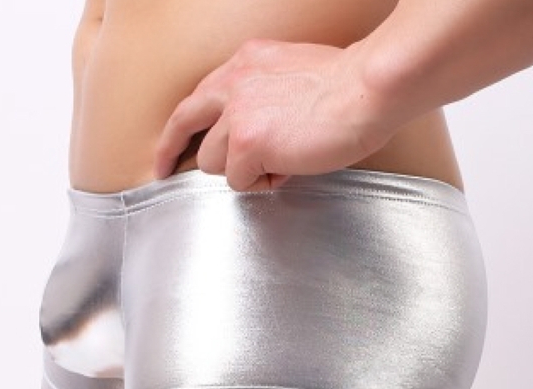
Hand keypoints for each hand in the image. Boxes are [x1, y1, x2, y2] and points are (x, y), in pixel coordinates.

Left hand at [152, 38, 395, 191]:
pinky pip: (239, 181)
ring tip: (277, 163)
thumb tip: (260, 129)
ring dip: (240, 170)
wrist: (368, 89)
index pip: (198, 96)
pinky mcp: (247, 142)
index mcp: (244, 63)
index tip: (171, 145)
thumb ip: (264, 93)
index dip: (181, 125)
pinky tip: (288, 168)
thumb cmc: (347, 87)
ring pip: (212, 161)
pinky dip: (263, 182)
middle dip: (171, 151)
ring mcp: (237, 113)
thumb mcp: (292, 73)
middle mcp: (233, 82)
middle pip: (183, 123)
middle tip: (165, 170)